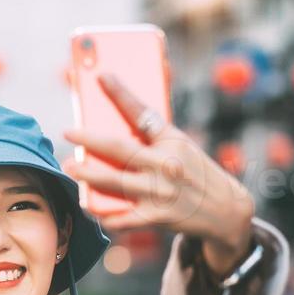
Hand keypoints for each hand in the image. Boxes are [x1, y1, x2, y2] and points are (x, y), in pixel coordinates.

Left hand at [64, 73, 254, 276]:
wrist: (225, 209)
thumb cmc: (195, 171)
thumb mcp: (182, 145)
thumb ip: (153, 134)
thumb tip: (120, 115)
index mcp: (173, 141)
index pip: (143, 112)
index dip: (120, 93)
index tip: (101, 77)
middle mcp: (167, 165)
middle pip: (119, 148)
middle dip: (89, 139)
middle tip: (68, 132)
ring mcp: (161, 192)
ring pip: (114, 182)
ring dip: (88, 174)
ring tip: (70, 167)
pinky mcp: (158, 217)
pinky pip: (123, 217)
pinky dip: (104, 213)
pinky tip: (89, 205)